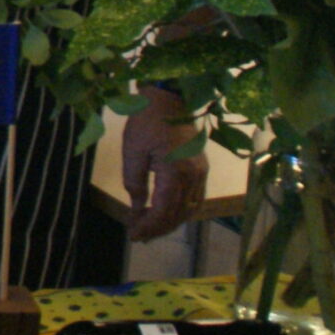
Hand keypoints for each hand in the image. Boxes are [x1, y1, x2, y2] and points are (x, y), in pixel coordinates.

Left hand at [122, 86, 207, 241]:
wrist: (168, 99)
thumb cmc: (146, 122)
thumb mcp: (133, 151)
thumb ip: (134, 182)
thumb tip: (136, 207)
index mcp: (175, 173)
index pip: (162, 211)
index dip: (148, 226)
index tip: (133, 235)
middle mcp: (193, 177)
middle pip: (177, 214)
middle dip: (157, 228)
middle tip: (138, 235)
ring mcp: (200, 173)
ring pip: (189, 209)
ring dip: (170, 222)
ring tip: (150, 228)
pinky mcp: (201, 168)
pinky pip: (195, 198)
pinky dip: (182, 211)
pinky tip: (168, 214)